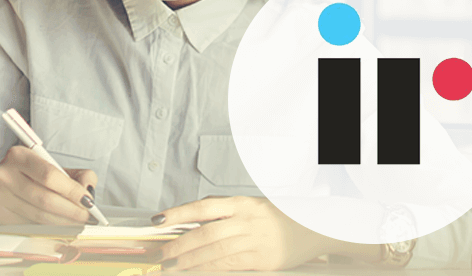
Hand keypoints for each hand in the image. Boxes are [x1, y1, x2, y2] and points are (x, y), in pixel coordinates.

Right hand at [0, 146, 96, 224]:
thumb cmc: (26, 177)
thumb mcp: (49, 167)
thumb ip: (75, 175)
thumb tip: (89, 190)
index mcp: (20, 155)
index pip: (50, 175)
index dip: (72, 190)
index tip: (88, 200)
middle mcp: (5, 174)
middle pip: (45, 198)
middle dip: (71, 210)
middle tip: (85, 215)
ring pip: (39, 214)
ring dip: (63, 221)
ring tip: (76, 221)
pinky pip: (30, 224)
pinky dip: (48, 226)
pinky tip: (57, 223)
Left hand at [154, 196, 356, 270]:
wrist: (314, 228)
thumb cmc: (277, 218)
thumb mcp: (250, 207)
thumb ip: (223, 212)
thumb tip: (191, 220)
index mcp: (241, 203)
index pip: (203, 206)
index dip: (178, 213)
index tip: (157, 220)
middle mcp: (246, 220)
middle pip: (205, 233)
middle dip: (178, 245)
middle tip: (159, 254)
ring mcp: (255, 241)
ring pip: (215, 252)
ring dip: (190, 261)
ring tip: (171, 267)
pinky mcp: (263, 260)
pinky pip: (230, 265)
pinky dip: (210, 270)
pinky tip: (196, 273)